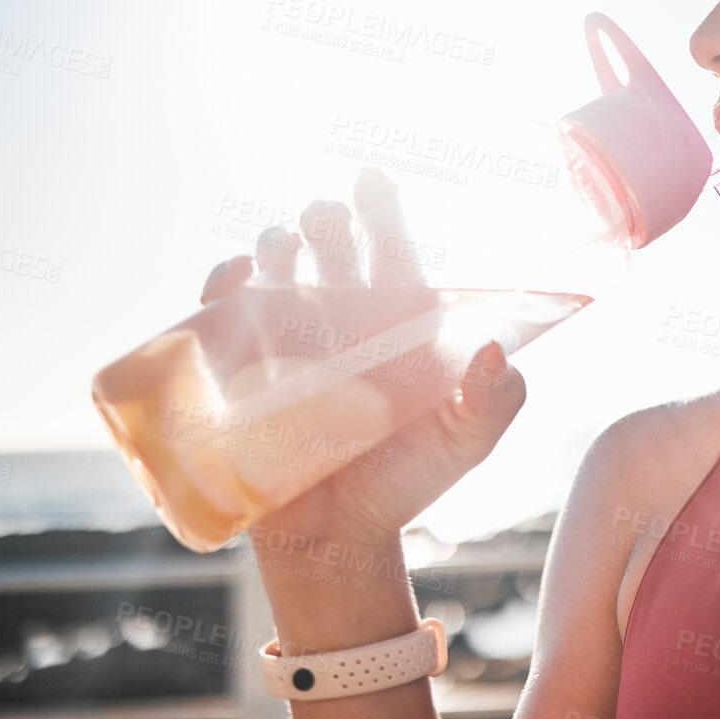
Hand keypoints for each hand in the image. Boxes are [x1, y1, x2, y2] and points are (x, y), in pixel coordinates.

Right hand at [200, 168, 527, 555]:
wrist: (337, 540)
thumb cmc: (408, 482)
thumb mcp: (465, 442)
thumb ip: (493, 399)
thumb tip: (494, 350)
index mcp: (400, 326)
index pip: (393, 254)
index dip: (383, 213)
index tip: (372, 178)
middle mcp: (345, 323)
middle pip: (332, 249)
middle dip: (328, 222)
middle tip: (327, 217)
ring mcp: (292, 342)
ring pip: (279, 270)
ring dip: (278, 246)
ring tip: (287, 248)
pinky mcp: (244, 369)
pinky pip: (226, 313)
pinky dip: (225, 285)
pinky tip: (238, 278)